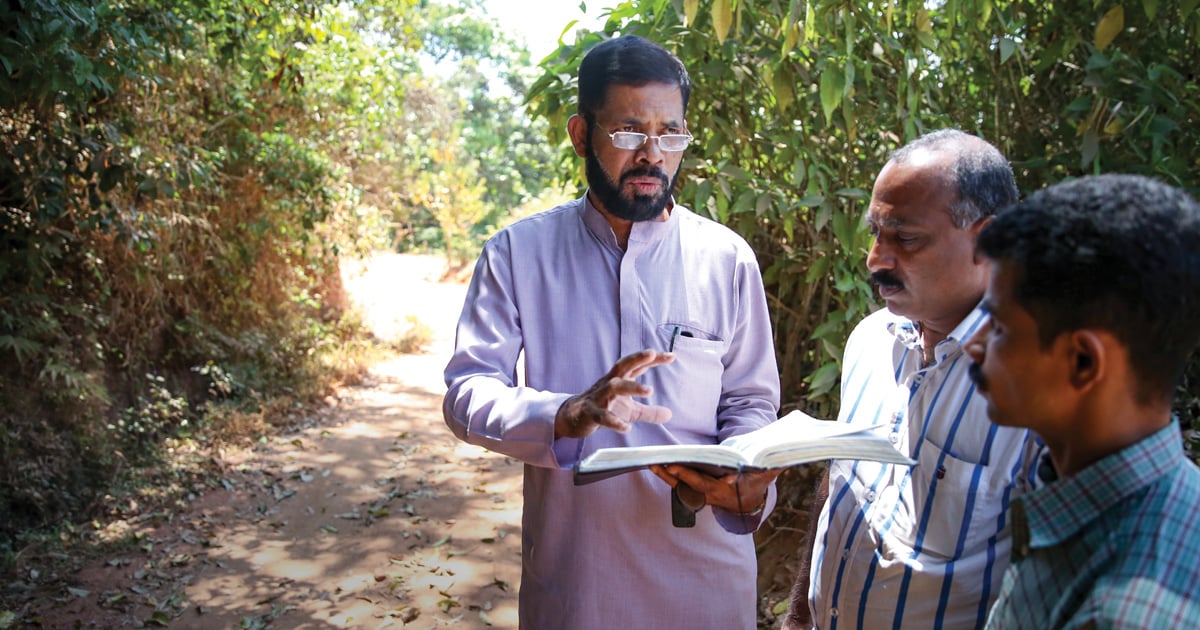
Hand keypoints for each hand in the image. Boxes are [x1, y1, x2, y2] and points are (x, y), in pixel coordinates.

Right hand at [554, 350, 674, 438]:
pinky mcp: (590, 413)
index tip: (671, 355)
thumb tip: (670, 414)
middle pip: (622, 366)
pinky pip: (601, 415)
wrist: (573, 418)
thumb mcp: (630, 410)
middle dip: (637, 358)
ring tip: (649, 391)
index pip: (637, 365)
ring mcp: (598, 397)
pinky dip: (613, 421)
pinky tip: (626, 427)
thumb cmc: (604, 408)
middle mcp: (608, 384)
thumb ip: (649, 412)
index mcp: (619, 379)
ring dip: (631, 387)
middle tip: (652, 354)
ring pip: (613, 387)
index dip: (652, 360)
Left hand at [650, 464, 779, 513]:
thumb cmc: (754, 484)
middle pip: (696, 485)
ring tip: (653, 461)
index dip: (725, 482)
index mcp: (729, 490)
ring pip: (680, 486)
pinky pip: (675, 484)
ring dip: (666, 475)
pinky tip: (653, 463)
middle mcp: (712, 494)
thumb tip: (781, 460)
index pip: (727, 486)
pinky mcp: (690, 491)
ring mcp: (699, 494)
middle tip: (671, 465)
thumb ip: (771, 469)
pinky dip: (665, 475)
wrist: (742, 503)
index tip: (725, 477)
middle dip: (683, 476)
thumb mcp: (766, 476)